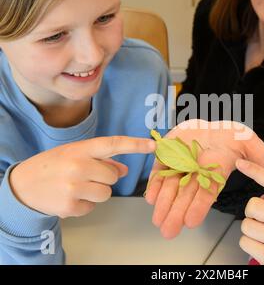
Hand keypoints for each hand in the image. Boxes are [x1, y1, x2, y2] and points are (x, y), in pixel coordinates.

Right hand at [10, 136, 155, 217]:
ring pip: (106, 193)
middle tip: (86, 176)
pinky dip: (85, 204)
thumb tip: (124, 170)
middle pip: (113, 176)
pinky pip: (93, 206)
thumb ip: (102, 160)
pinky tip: (70, 197)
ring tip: (77, 187)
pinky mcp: (70, 206)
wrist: (23, 185)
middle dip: (105, 178)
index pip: (113, 144)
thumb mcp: (75, 155)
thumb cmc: (54, 166)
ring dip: (97, 192)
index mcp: (81, 150)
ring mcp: (74, 187)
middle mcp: (78, 166)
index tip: (154, 145)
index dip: (135, 145)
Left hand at [145, 119, 263, 238]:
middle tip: (169, 231)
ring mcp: (180, 164)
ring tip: (157, 219)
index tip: (192, 222)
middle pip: (186, 195)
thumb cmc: (229, 135)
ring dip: (163, 203)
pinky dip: (154, 183)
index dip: (199, 206)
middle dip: (177, 213)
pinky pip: (159, 170)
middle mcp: (196, 172)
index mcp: (215, 172)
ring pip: (171, 185)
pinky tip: (150, 197)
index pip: (207, 192)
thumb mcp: (248, 141)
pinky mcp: (167, 155)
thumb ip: (262, 157)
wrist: (208, 125)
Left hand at [236, 159, 263, 264]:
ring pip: (246, 225)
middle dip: (250, 212)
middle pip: (253, 205)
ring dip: (249, 228)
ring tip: (262, 232)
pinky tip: (261, 245)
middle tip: (260, 218)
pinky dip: (248, 243)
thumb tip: (254, 175)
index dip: (255, 170)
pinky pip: (245, 242)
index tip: (240, 162)